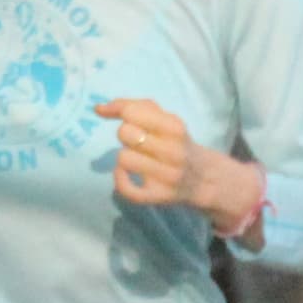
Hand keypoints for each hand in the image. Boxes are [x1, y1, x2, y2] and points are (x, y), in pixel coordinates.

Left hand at [97, 97, 263, 241]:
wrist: (203, 178)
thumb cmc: (176, 143)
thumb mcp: (164, 119)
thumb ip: (133, 106)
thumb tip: (98, 108)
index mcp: (175, 127)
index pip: (131, 112)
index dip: (121, 112)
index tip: (121, 117)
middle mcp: (173, 151)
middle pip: (125, 134)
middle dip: (126, 135)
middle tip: (138, 142)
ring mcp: (167, 176)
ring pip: (123, 158)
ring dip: (125, 157)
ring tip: (138, 158)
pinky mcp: (158, 196)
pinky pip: (125, 188)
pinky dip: (120, 179)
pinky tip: (127, 174)